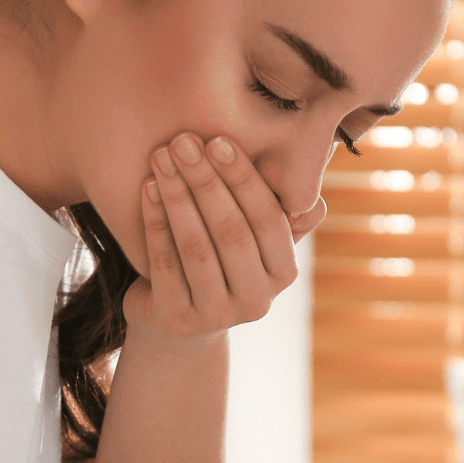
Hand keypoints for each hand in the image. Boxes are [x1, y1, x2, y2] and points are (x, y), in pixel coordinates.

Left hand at [124, 131, 322, 346]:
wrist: (177, 321)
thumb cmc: (222, 261)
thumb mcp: (256, 240)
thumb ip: (282, 212)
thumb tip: (316, 183)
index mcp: (285, 273)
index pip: (268, 220)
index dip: (243, 179)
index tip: (218, 141)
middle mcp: (257, 299)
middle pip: (231, 233)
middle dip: (206, 181)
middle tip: (183, 141)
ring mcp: (217, 314)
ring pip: (197, 247)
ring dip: (177, 196)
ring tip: (161, 157)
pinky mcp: (177, 319)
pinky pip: (165, 263)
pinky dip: (155, 221)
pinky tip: (147, 188)